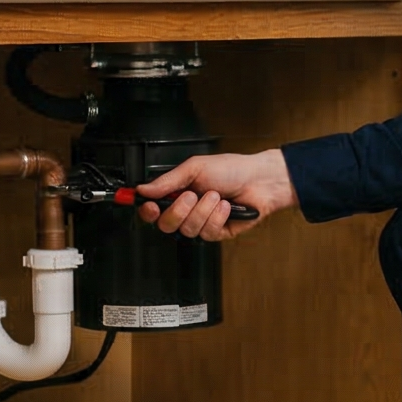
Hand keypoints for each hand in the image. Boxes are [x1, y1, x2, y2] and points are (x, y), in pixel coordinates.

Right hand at [135, 150, 295, 242]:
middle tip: (192, 195)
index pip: (153, 209)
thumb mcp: (194, 168)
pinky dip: (217, 217)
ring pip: (188, 229)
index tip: (150, 206)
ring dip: (203, 210)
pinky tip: (225, 207)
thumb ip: (167, 181)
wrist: (259, 179)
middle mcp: (187, 209)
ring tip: (216, 196)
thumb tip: (143, 189)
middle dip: (179, 210)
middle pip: (166, 224)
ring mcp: (201, 222)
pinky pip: (207, 233)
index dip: (147, 211)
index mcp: (177, 192)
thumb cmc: (230, 169)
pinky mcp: (217, 232)